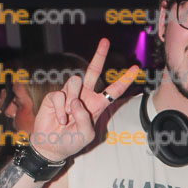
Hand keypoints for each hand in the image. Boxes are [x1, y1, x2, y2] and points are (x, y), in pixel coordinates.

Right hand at [30, 39, 138, 161]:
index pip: (114, 90)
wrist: (51, 146)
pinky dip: (61, 109)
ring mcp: (69, 94)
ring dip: (72, 100)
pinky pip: (60, 95)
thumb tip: (76, 101)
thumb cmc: (71, 141)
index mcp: (97, 105)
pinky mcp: (55, 96)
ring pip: (75, 81)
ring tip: (69, 116)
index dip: (124, 80)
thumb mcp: (85, 134)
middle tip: (105, 41)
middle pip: (93, 71)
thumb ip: (85, 118)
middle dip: (99, 56)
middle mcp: (84, 96)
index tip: (136, 69)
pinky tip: (60, 119)